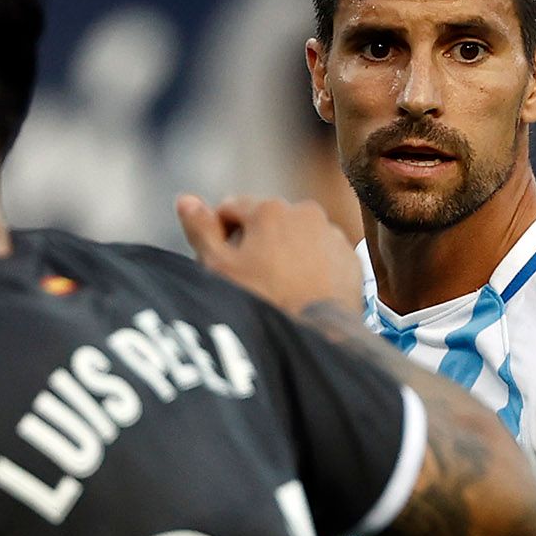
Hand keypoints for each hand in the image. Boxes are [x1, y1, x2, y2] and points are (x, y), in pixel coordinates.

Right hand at [175, 193, 360, 317]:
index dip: (220, 234)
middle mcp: (304, 212)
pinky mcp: (351, 259)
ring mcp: (332, 234)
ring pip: (298, 237)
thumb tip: (185, 199)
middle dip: (256, 242)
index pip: (231, 209)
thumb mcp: (218, 268)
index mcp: (268, 209)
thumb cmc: (262, 302)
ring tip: (280, 290)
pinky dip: (313, 267)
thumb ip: (200, 229)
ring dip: (286, 253)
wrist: (316, 337)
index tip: (221, 262)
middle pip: (267, 221)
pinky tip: (303, 293)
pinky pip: (323, 256)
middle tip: (251, 281)